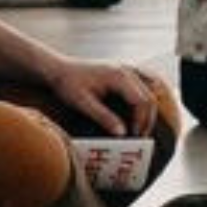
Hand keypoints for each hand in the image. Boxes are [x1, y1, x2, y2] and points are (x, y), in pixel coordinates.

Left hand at [40, 57, 163, 137]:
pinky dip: (149, 92)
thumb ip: (103, 117)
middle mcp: (126, 70)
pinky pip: (144, 80)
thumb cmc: (67, 84)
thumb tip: (122, 134)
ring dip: (148, 110)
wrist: (57, 68)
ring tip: (141, 127)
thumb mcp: (82, 103)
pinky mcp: (122, 70)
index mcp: (119, 77)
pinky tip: (149, 101)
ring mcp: (126, 68)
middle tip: (139, 137)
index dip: (141, 121)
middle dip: (147, 119)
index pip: (141, 101)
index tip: (134, 136)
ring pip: (149, 90)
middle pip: (149, 97)